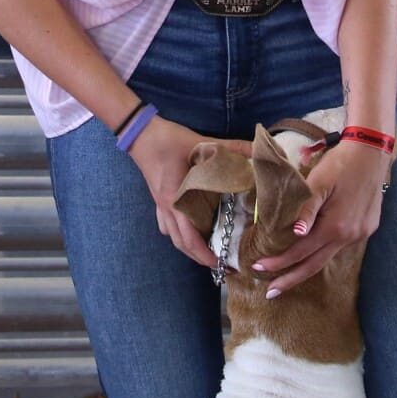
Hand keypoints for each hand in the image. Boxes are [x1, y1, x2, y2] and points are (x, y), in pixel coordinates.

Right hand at [128, 116, 231, 266]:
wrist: (139, 133)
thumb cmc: (167, 140)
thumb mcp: (201, 143)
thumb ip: (231, 147)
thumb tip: (257, 150)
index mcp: (176, 200)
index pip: (189, 238)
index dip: (205, 254)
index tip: (222, 264)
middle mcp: (167, 207)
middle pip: (180, 243)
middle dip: (199, 257)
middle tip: (219, 264)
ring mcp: (160, 204)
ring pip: (172, 235)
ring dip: (188, 247)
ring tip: (206, 251)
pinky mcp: (158, 197)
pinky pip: (166, 224)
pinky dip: (177, 233)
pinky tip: (188, 230)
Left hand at [250, 137, 386, 296]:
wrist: (371, 152)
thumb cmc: (340, 164)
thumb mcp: (319, 182)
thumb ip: (307, 209)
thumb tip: (296, 234)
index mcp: (334, 227)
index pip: (300, 252)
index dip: (279, 263)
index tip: (259, 269)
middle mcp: (348, 236)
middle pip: (315, 265)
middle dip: (291, 279)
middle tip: (270, 293)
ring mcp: (360, 234)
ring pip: (329, 257)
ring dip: (307, 267)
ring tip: (289, 277)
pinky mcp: (367, 228)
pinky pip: (341, 246)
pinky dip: (324, 252)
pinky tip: (315, 252)